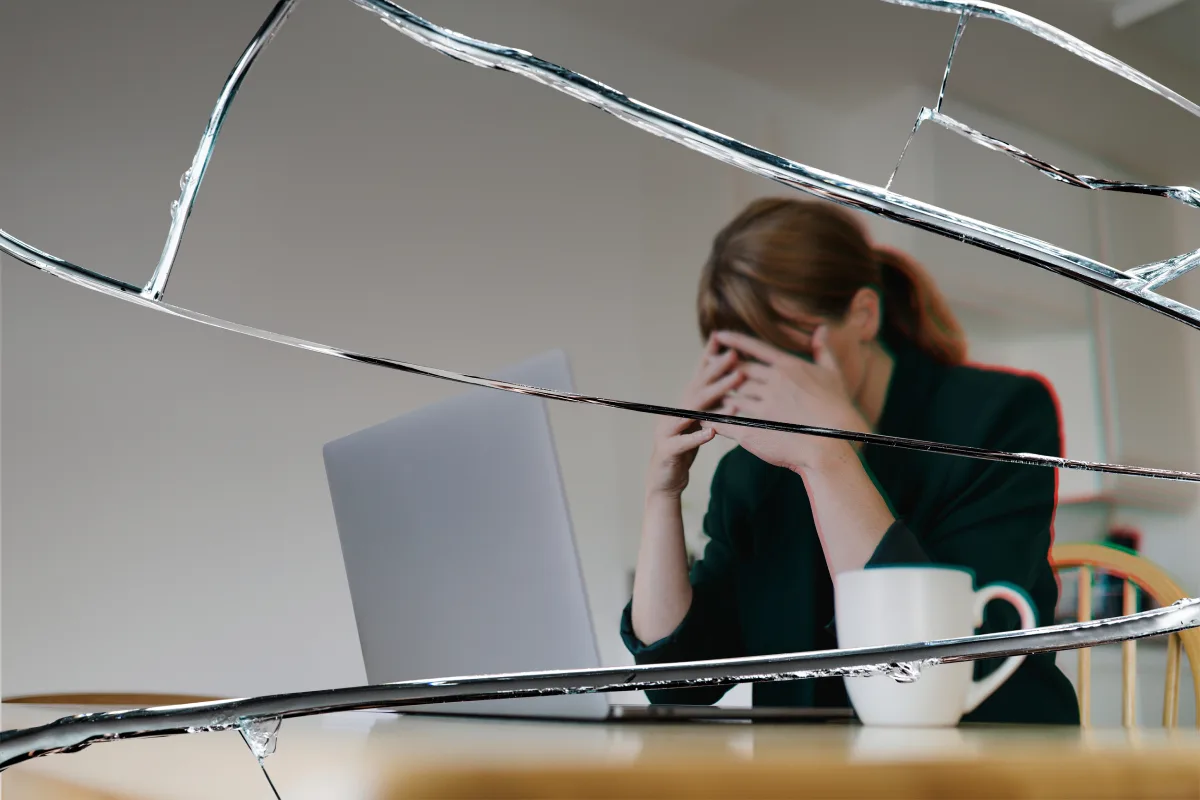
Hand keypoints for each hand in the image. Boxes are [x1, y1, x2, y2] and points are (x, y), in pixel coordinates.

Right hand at [646, 335, 744, 498]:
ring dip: (712, 400)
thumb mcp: (696, 425)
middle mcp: (673, 413)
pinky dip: (698, 436)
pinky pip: (684, 442)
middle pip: (697, 388)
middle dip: (716, 372)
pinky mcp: (668, 451)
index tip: (722, 339)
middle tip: (735, 358)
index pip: (697, 377)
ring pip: (692, 412)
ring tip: (732, 394)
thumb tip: (730, 390)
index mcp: (683, 406)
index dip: (708, 358)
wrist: (662, 481)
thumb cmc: (683, 451)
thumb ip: (707, 408)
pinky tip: (713, 431)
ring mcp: (667, 430)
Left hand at [703, 328, 868, 471]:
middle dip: (721, 366)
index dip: (734, 342)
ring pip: (734, 393)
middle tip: (706, 363)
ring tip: (707, 391)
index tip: (718, 336)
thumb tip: (823, 328)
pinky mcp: (757, 426)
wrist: (834, 442)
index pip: (754, 349)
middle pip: (739, 370)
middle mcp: (773, 382)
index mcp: (788, 367)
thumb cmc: (837, 408)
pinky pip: (730, 418)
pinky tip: (706, 415)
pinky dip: (717, 416)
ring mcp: (764, 404)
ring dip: (720, 391)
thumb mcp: (833, 373)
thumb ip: (823, 349)